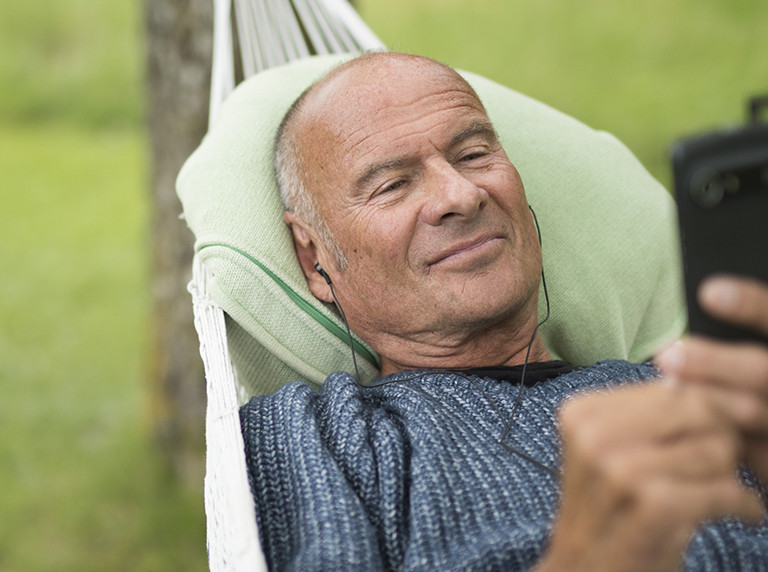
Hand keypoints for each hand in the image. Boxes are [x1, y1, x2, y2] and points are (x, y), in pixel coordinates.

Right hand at [535, 382, 763, 571]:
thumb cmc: (611, 511)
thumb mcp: (613, 451)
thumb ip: (654, 414)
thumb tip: (726, 387)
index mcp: (583, 411)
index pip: (674, 387)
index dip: (712, 411)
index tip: (719, 436)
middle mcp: (594, 433)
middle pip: (699, 410)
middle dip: (726, 438)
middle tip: (725, 467)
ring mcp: (619, 470)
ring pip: (717, 449)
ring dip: (733, 476)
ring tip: (720, 493)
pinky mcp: (650, 506)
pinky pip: (725, 489)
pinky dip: (744, 504)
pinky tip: (741, 513)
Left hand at [656, 276, 767, 481]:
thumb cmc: (758, 381)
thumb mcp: (753, 360)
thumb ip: (751, 325)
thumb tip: (701, 298)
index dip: (750, 305)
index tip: (709, 292)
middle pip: (762, 371)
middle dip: (715, 363)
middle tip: (668, 355)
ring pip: (752, 414)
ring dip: (705, 401)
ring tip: (667, 387)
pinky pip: (749, 453)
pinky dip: (710, 439)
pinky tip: (678, 427)